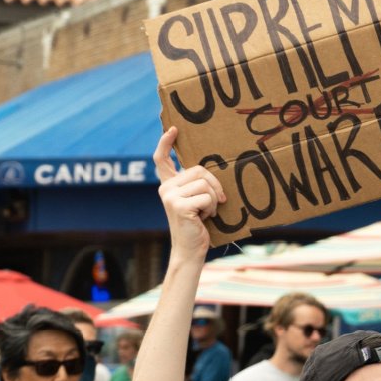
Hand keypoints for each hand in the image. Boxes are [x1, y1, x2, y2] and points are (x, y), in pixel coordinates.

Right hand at [153, 127, 224, 253]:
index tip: (174, 129)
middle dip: (214, 185)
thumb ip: (195, 185)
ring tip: (207, 212)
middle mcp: (165, 189)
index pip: (161, 160)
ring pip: (205, 183)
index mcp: (168, 186)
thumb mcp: (195, 201)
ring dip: (214, 199)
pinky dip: (212, 207)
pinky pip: (207, 196)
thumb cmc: (197, 226)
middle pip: (198, 170)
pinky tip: (205, 218)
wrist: (190, 250)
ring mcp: (170, 196)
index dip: (165, 143)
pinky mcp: (179, 205)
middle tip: (218, 201)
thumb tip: (209, 171)